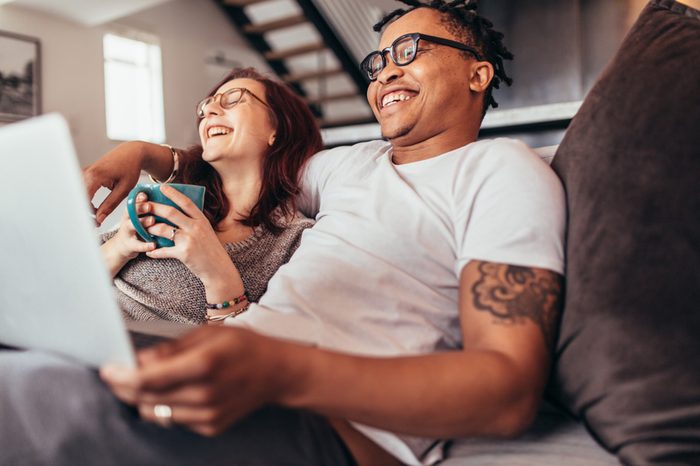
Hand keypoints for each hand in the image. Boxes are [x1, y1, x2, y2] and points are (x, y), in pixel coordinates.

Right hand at [83, 141, 145, 225]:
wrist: (131, 152)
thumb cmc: (131, 168)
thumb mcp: (124, 189)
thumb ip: (110, 204)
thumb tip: (98, 219)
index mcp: (95, 176)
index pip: (83, 200)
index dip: (87, 215)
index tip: (95, 225)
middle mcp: (85, 173)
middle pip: (78, 198)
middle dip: (85, 213)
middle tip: (96, 225)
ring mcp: (83, 172)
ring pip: (78, 196)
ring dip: (85, 208)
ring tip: (97, 218)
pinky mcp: (85, 173)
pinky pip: (81, 191)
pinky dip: (86, 201)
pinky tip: (96, 209)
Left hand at [100, 326, 304, 435]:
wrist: (276, 372)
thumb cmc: (243, 346)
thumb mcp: (208, 333)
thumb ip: (171, 348)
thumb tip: (139, 360)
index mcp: (203, 364)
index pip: (146, 379)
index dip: (120, 376)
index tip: (107, 369)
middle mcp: (204, 394)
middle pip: (145, 398)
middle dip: (125, 386)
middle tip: (117, 373)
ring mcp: (207, 414)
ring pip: (155, 413)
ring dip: (144, 397)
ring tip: (149, 380)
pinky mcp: (210, 427)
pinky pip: (173, 420)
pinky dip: (166, 406)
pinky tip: (177, 390)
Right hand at [101, 193, 155, 275]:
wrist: (122, 246)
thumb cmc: (136, 228)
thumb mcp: (139, 217)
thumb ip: (148, 208)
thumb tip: (165, 194)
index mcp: (131, 212)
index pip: (133, 202)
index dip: (138, 198)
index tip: (145, 194)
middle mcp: (127, 220)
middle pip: (131, 212)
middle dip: (139, 208)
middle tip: (149, 205)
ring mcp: (128, 232)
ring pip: (132, 226)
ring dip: (142, 222)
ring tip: (152, 220)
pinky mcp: (130, 245)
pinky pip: (138, 245)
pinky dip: (146, 245)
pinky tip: (154, 244)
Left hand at [141, 185, 233, 286]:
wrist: (219, 269)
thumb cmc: (211, 250)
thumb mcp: (207, 231)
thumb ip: (193, 222)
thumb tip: (177, 213)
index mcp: (201, 220)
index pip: (185, 202)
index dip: (173, 193)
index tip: (161, 187)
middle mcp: (195, 227)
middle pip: (170, 212)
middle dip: (154, 207)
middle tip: (143, 205)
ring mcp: (189, 240)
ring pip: (163, 229)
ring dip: (151, 229)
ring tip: (145, 229)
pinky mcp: (184, 253)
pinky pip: (163, 250)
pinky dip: (154, 252)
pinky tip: (149, 252)